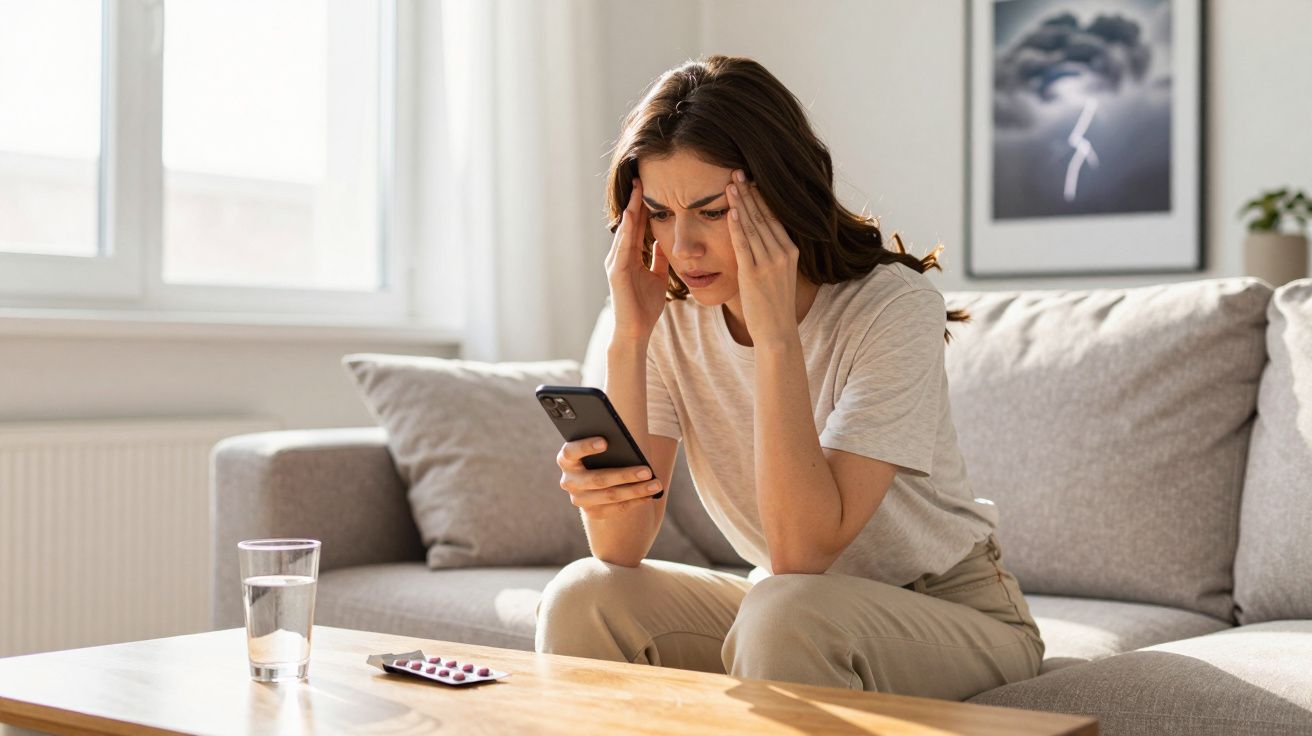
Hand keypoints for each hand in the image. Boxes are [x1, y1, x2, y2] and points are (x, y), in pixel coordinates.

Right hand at [556, 437, 662, 519]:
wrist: (595, 473)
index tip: (605, 442)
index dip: (586, 447)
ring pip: (609, 496)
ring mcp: (578, 499)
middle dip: (625, 475)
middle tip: (647, 471)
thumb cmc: (601, 452)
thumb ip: (607, 441)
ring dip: (635, 491)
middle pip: (597, 479)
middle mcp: (568, 480)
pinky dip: (634, 501)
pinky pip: (615, 509)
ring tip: (656, 484)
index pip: (571, 452)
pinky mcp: (591, 512)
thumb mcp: (600, 444)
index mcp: (566, 458)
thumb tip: (628, 443)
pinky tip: (650, 495)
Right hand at [605, 178, 670, 340]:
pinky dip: (628, 232)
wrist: (637, 330)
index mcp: (630, 257)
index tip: (650, 188)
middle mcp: (619, 257)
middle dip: (634, 202)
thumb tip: (664, 242)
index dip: (643, 208)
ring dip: (630, 211)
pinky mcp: (616, 273)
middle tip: (640, 179)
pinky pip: (623, 248)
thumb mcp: (657, 277)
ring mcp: (615, 264)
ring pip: (624, 232)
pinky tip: (633, 218)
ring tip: (636, 191)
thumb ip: (658, 260)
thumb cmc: (645, 307)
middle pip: (629, 225)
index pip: (638, 227)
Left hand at [725, 170, 799, 344]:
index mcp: (791, 250)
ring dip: (741, 203)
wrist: (777, 332)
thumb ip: (771, 254)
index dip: (761, 197)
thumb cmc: (774, 305)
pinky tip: (732, 210)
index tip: (751, 179)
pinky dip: (737, 226)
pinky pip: (744, 244)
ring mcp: (769, 263)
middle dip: (750, 192)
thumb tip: (758, 237)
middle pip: (764, 216)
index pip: (774, 217)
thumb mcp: (779, 274)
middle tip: (738, 172)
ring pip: (753, 226)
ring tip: (731, 183)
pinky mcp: (754, 274)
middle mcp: (783, 253)